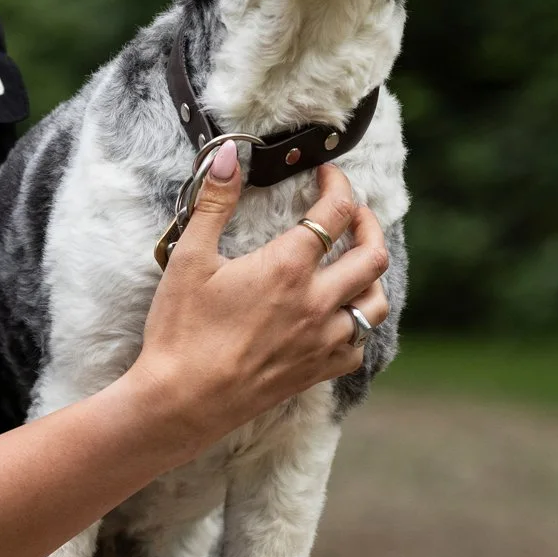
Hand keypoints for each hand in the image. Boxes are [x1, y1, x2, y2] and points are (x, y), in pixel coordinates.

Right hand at [134, 147, 390, 450]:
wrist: (182, 401)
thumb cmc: (181, 330)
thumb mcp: (190, 258)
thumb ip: (213, 202)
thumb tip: (226, 155)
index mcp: (288, 267)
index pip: (336, 211)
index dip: (338, 184)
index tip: (328, 175)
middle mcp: (317, 302)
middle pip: (373, 254)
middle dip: (369, 224)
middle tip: (354, 213)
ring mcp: (322, 340)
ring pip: (375, 302)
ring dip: (370, 276)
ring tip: (353, 263)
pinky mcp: (317, 372)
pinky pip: (358, 346)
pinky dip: (356, 326)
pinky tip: (338, 318)